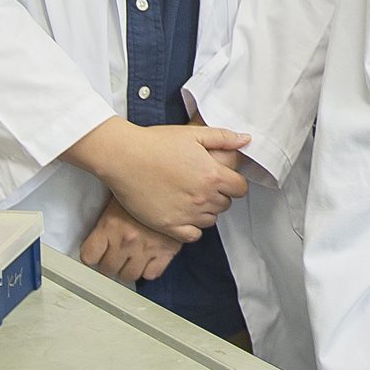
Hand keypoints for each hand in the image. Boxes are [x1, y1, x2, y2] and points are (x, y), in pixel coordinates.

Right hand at [62, 117, 251, 241]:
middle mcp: (203, 198)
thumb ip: (224, 138)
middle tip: (203, 185)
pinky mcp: (168, 226)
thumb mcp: (194, 133)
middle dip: (219, 195)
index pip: (240, 189)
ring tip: (191, 198)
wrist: (124, 157)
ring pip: (210, 220)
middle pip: (225, 204)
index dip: (233, 183)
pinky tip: (183, 215)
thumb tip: (245, 140)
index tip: (223, 179)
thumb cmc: (156, 143)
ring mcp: (186, 214)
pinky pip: (192, 236)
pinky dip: (192, 228)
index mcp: (213, 175)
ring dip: (205, 211)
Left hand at [79, 195, 180, 283]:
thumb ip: (107, 221)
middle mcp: (126, 240)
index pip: (89, 257)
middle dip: (110, 263)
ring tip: (132, 258)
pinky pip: (151, 274)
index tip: (97, 251)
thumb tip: (99, 235)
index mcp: (110, 226)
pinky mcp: (166, 251)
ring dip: (128, 269)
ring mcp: (146, 248)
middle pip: (108, 269)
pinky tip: (149, 258)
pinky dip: (149, 270)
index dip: (93, 255)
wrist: (177, 181)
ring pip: (128, 276)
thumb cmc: (144, 187)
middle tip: (116, 254)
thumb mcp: (119, 198)